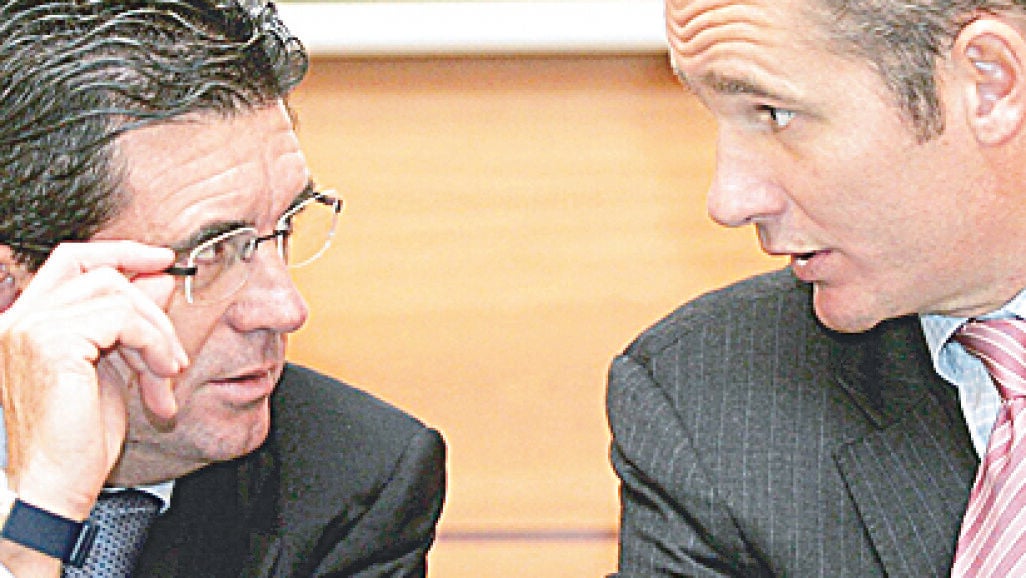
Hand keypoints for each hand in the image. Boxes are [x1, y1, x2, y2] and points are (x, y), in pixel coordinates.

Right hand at [0, 241, 187, 519]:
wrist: (56, 486)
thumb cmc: (79, 439)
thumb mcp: (115, 366)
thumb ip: (130, 321)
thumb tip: (159, 277)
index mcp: (26, 321)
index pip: (72, 260)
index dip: (120, 252)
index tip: (163, 259)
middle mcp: (19, 319)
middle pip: (99, 272)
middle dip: (150, 303)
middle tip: (175, 347)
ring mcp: (29, 328)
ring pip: (117, 294)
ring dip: (157, 332)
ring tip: (167, 373)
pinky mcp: (51, 342)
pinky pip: (123, 319)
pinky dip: (154, 343)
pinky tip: (161, 376)